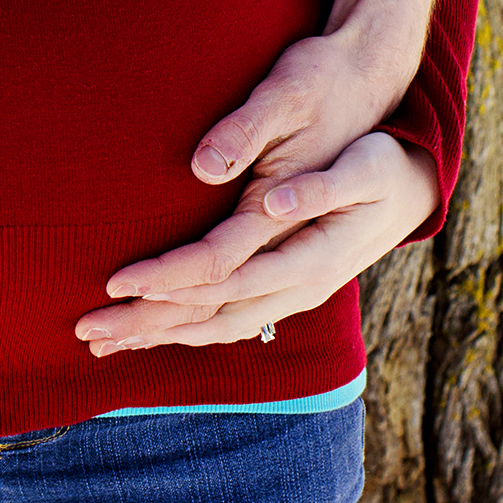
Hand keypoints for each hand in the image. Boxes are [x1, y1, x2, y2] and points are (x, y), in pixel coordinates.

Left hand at [74, 131, 438, 353]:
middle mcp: (299, 288)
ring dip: (159, 335)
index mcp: (310, 258)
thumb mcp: (362, 163)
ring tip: (103, 344)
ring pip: (216, 328)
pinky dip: (186, 329)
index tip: (115, 283)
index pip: (221, 280)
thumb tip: (273, 200)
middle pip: (210, 318)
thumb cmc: (383, 158)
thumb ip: (319, 184)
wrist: (418, 179)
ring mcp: (293, 294)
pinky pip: (229, 320)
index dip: (167, 283)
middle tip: (83, 333)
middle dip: (145, 326)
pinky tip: (156, 330)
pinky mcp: (286, 287)